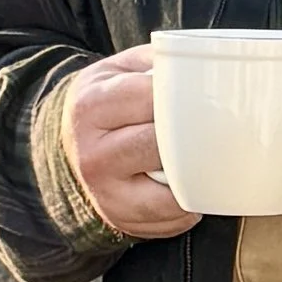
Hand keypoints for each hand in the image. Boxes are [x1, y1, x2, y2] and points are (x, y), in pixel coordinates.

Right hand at [64, 50, 199, 239]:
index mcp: (92, 106)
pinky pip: (170, 220)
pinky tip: (188, 188)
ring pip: (170, 192)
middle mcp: (93, 153)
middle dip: (192, 138)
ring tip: (204, 162)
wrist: (66, 148)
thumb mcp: (118, 70)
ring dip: (195, 179)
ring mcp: (105, 192)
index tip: (206, 97)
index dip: (184, 98)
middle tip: (215, 130)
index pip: (151, 99)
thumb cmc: (105, 104)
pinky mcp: (119, 219)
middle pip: (162, 146)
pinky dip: (188, 207)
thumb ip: (159, 61)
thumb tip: (211, 64)